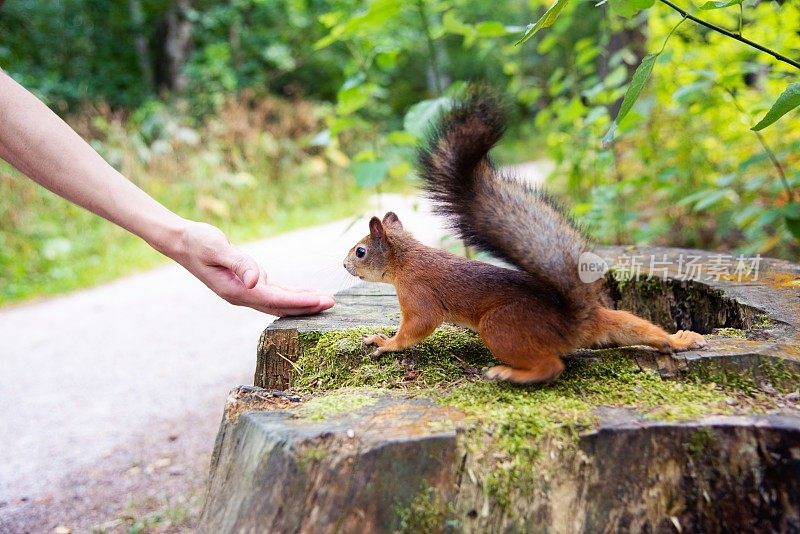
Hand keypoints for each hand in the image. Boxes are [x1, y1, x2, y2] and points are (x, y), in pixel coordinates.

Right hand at [169, 221, 334, 316]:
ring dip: (302, 303)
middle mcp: (242, 295)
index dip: (300, 302)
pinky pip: (274, 294)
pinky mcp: (246, 285)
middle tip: (332, 304)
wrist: (181, 242)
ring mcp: (244, 292)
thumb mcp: (216, 248)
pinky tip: (305, 294)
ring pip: (279, 302)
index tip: (321, 302)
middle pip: (281, 306)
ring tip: (324, 301)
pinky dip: (291, 295)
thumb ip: (238, 263)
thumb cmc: (198, 242)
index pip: (275, 300)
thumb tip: (256, 280)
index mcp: (237, 290)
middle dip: (307, 307)